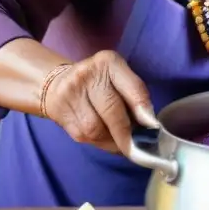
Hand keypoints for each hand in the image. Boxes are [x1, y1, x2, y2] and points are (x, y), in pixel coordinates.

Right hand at [42, 50, 157, 154]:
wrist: (57, 83)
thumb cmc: (99, 82)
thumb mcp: (120, 78)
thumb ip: (135, 96)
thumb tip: (149, 125)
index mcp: (108, 62)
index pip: (131, 87)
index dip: (142, 110)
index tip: (152, 127)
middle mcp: (86, 75)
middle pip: (112, 111)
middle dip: (127, 134)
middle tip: (139, 147)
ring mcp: (70, 94)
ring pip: (96, 129)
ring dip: (114, 142)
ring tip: (123, 144)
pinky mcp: (60, 114)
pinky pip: (85, 137)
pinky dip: (101, 144)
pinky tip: (108, 141)